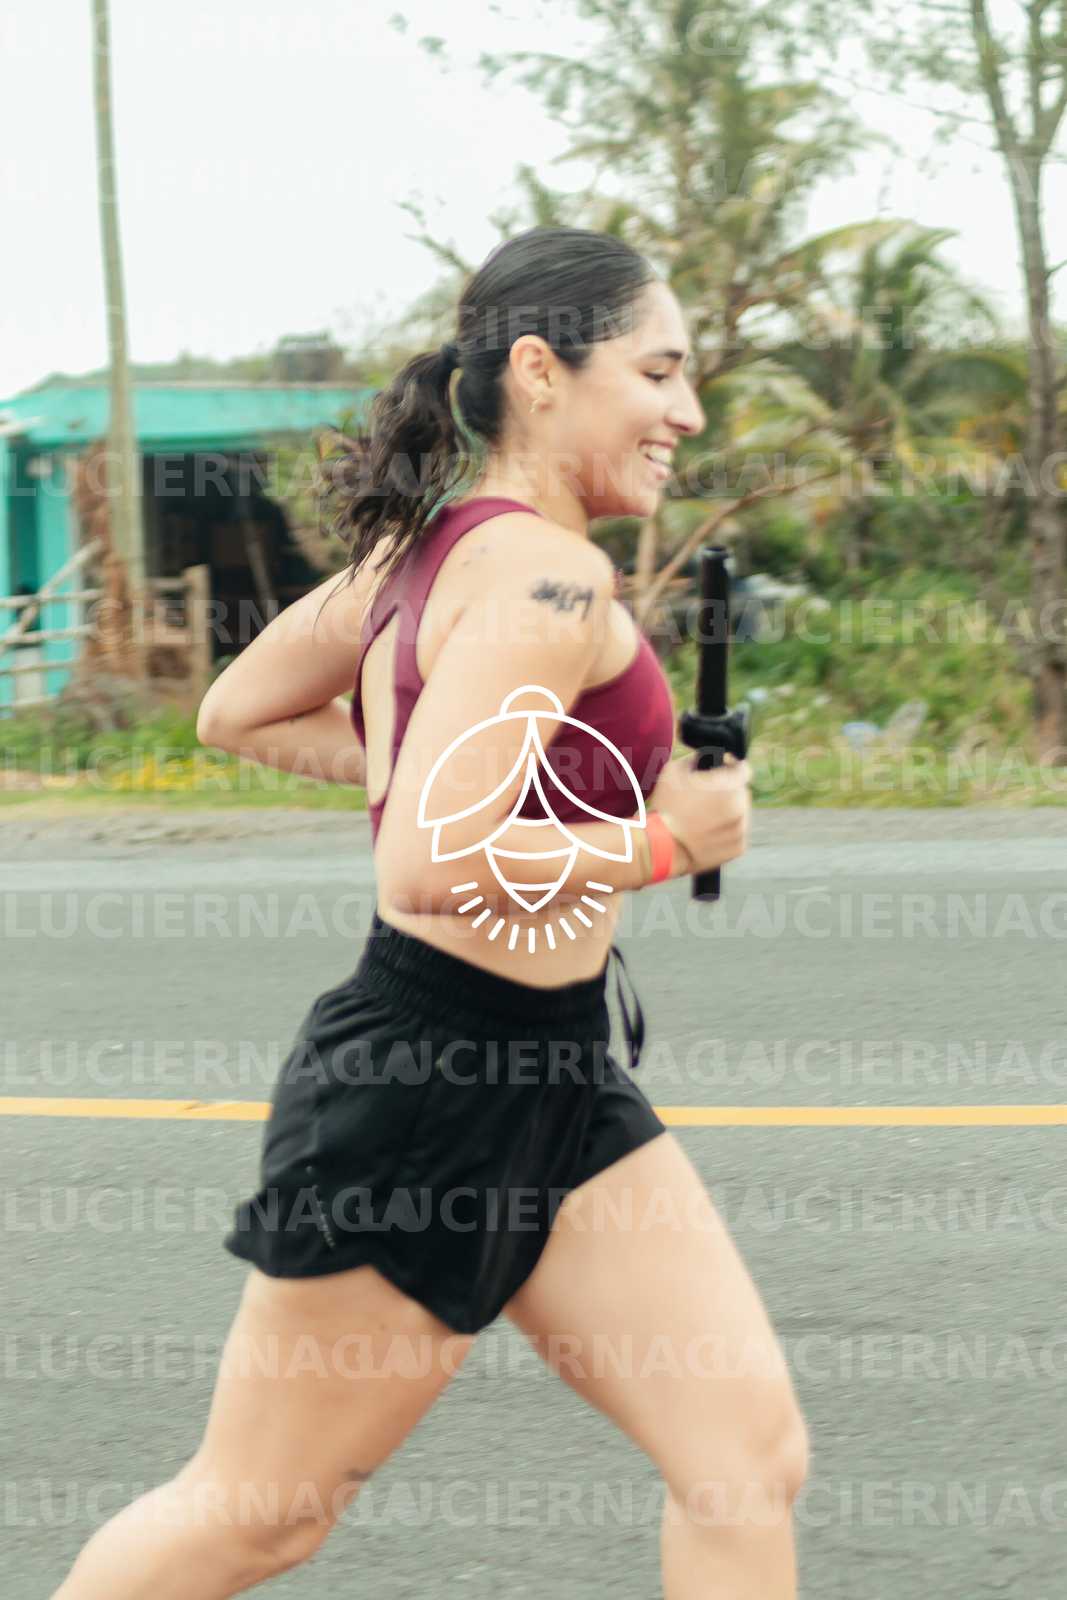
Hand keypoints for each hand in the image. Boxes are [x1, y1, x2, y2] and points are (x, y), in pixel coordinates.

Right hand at [647, 752, 751, 878]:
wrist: (661, 847)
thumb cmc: (666, 808)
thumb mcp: (674, 771)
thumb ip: (696, 758)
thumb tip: (707, 757)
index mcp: (730, 787)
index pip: (743, 769)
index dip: (731, 765)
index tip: (722, 768)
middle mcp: (741, 808)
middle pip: (741, 791)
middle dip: (728, 790)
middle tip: (705, 796)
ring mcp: (741, 829)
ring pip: (740, 813)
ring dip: (727, 810)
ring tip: (704, 816)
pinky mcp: (738, 847)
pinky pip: (737, 832)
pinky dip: (726, 830)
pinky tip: (707, 831)